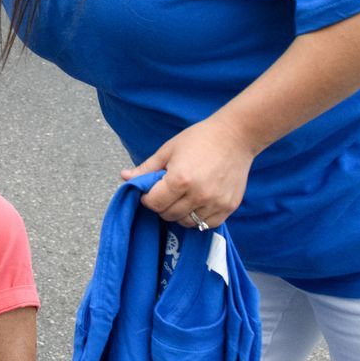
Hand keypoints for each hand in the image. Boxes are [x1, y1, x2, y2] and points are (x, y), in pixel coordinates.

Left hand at [122, 117, 256, 227]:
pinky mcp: (229, 207)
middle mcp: (198, 195)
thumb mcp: (168, 150)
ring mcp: (215, 202)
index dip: (147, 198)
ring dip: (179, 213)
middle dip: (162, 206)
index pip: (154, 203)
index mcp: (180, 180)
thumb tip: (124, 177)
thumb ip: (146, 168)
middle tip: (166, 192)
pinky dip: (199, 218)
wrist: (235, 136)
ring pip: (187, 222)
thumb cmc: (199, 139)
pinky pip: (207, 224)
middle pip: (169, 215)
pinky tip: (197, 203)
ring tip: (182, 197)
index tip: (150, 190)